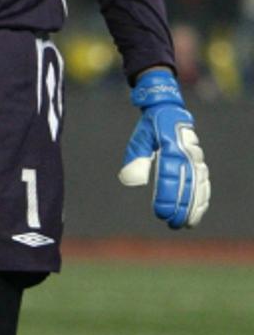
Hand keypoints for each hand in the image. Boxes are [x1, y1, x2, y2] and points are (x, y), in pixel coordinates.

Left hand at [117, 69, 210, 228]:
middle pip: (186, 184)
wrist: (168, 109)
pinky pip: (204, 181)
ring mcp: (195, 157)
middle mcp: (187, 153)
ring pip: (198, 185)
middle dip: (181, 207)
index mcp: (171, 147)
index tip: (160, 213)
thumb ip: (135, 158)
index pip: (168, 177)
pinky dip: (203, 196)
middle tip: (173, 224)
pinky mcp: (199, 161)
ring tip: (188, 223)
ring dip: (194, 205)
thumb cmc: (150, 127)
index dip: (166, 197)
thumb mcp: (139, 139)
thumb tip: (129, 180)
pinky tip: (199, 210)